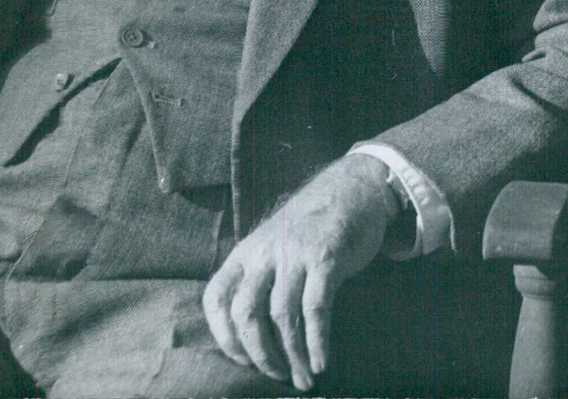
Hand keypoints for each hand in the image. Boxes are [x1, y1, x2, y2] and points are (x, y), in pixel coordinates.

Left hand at [202, 153, 399, 390]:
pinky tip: (321, 361)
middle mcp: (265, 252)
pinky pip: (316, 308)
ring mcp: (295, 253)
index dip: (224, 336)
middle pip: (246, 313)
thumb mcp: (273, 245)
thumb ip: (259, 278)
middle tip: (278, 375)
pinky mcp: (326, 257)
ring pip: (282, 316)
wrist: (350, 189)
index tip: (244, 360)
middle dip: (260, 354)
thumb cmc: (310, 228)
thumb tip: (251, 337)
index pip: (216, 297)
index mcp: (246, 252)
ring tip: (304, 378)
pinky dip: (317, 341)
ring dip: (292, 356)